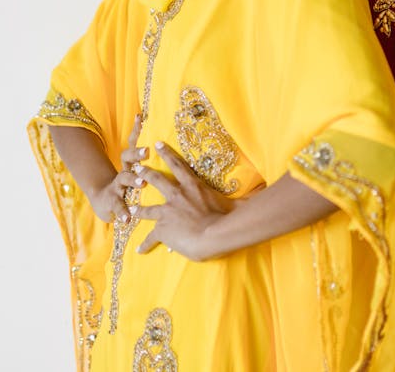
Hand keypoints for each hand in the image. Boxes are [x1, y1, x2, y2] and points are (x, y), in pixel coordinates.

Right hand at [88, 114, 146, 222]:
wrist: (103, 201)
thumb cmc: (129, 184)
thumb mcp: (139, 170)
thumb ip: (152, 159)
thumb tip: (164, 140)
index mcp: (131, 161)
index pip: (132, 142)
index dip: (135, 129)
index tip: (140, 117)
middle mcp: (123, 170)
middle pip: (127, 157)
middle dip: (136, 153)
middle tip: (146, 150)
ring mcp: (117, 186)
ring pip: (123, 179)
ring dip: (132, 180)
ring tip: (141, 182)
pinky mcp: (113, 202)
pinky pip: (118, 206)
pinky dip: (123, 213)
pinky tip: (127, 219)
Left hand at [133, 141, 236, 260]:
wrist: (215, 233)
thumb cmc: (229, 216)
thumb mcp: (237, 201)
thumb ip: (246, 196)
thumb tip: (264, 189)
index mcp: (193, 187)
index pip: (178, 165)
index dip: (167, 154)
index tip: (156, 144)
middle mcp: (177, 196)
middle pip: (157, 181)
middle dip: (145, 174)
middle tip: (135, 168)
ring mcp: (168, 213)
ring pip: (148, 209)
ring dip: (138, 209)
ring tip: (130, 209)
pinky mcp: (163, 230)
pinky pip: (151, 237)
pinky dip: (145, 243)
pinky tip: (140, 249)